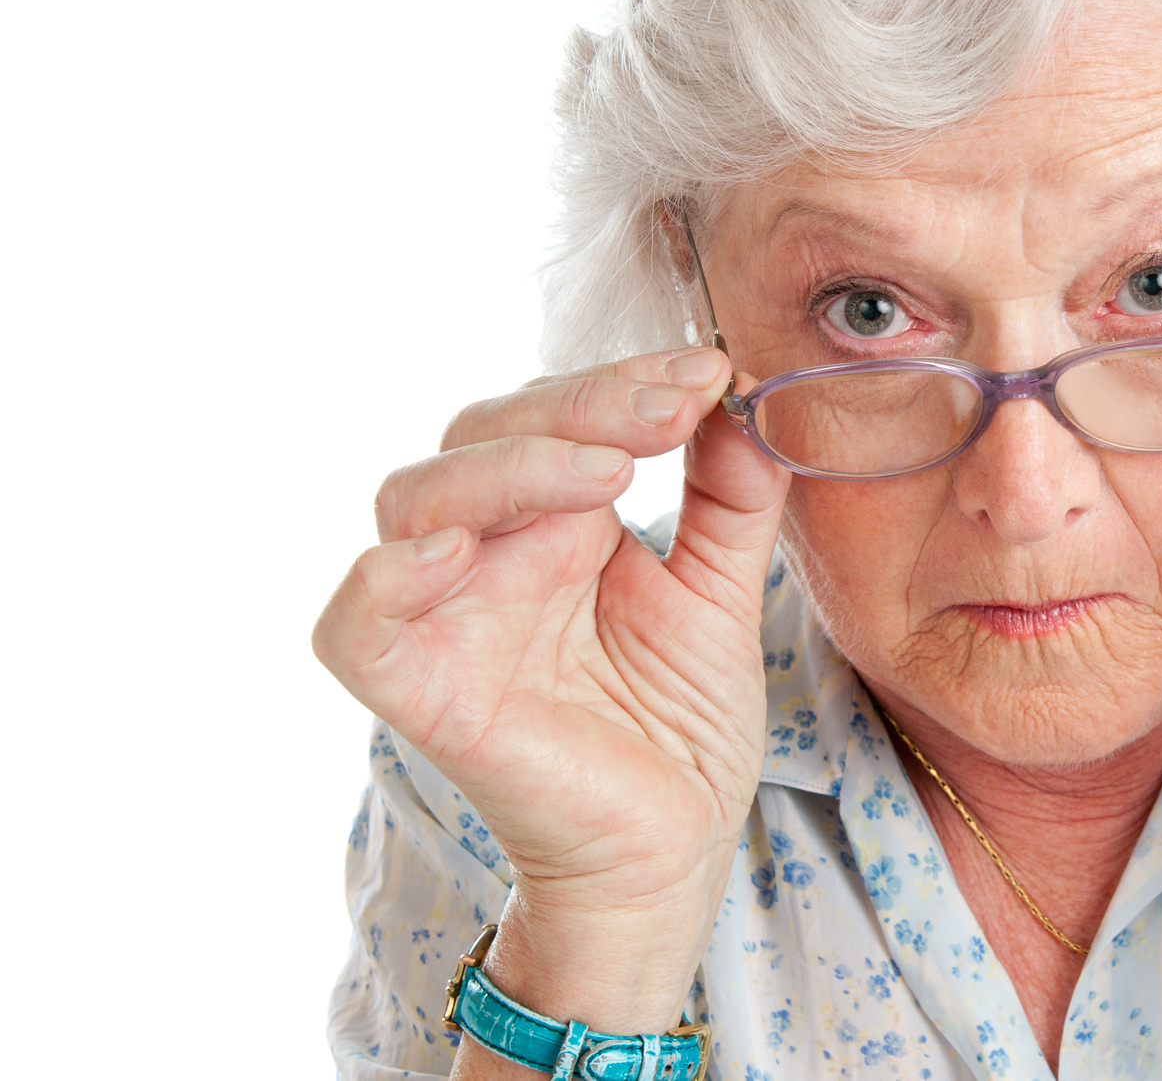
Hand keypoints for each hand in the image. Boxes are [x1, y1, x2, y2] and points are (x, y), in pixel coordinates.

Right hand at [312, 345, 789, 1030]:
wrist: (669, 854)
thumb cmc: (680, 729)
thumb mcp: (724, 590)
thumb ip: (734, 494)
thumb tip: (739, 393)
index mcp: (557, 524)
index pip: (557, 415)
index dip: (623, 382)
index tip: (711, 373)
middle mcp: (491, 556)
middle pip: (482, 434)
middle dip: (581, 404)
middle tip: (674, 404)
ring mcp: (449, 620)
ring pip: (414, 499)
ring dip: (508, 467)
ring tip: (610, 472)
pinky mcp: (422, 694)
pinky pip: (356, 626)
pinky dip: (388, 578)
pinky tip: (459, 552)